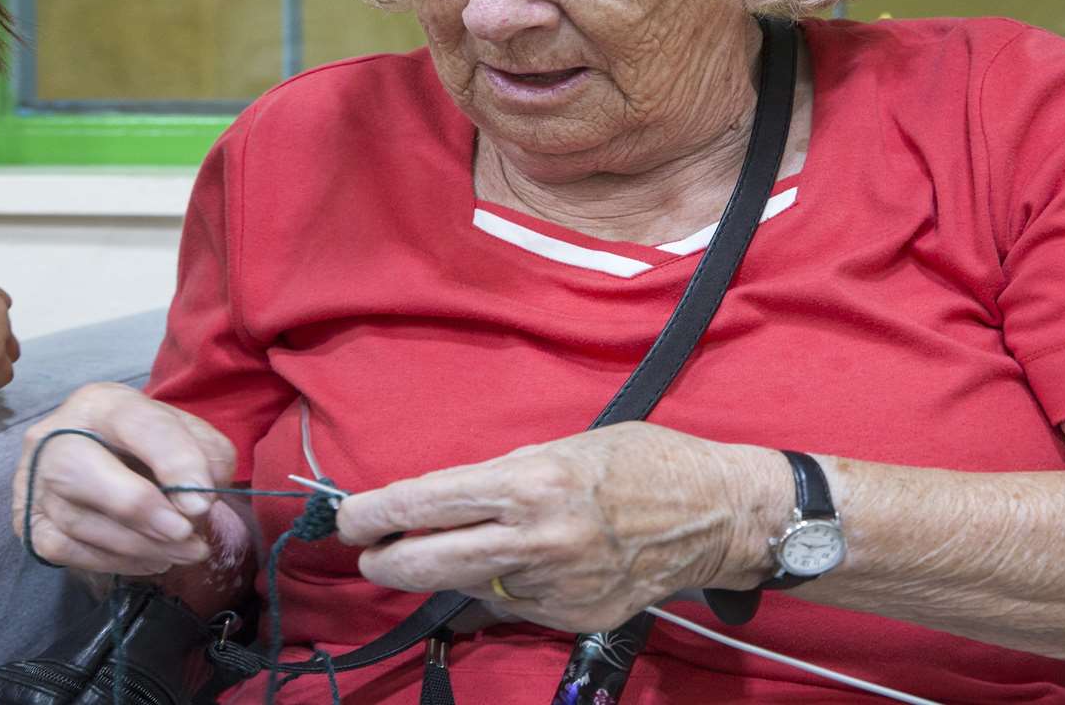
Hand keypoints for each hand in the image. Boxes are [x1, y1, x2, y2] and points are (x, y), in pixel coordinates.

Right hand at [14, 383, 251, 596]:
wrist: (93, 457)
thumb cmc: (142, 444)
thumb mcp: (179, 431)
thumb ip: (203, 453)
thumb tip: (202, 495)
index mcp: (99, 403)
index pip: (134, 422)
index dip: (171, 461)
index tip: (203, 501)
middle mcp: (52, 437)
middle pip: (76, 470)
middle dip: (138, 509)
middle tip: (186, 533)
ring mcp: (31, 482)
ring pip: (75, 521)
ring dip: (139, 546)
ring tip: (186, 552)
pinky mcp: (28, 524)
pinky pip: (65, 552)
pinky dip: (116, 562)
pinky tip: (153, 560)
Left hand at [335, 423, 787, 632]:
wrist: (717, 515)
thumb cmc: (643, 463)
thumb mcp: (562, 448)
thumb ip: (502, 479)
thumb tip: (445, 503)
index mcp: (529, 482)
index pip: (425, 503)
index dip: (374, 514)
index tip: (347, 518)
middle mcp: (536, 538)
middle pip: (426, 561)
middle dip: (384, 560)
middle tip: (367, 552)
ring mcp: (554, 585)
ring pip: (467, 585)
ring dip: (445, 571)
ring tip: (438, 552)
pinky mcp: (572, 616)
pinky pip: (514, 603)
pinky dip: (502, 585)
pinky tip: (517, 564)